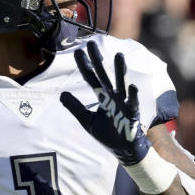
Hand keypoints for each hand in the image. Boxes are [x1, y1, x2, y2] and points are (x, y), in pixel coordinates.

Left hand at [60, 41, 151, 165]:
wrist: (124, 150)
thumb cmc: (108, 134)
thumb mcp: (87, 121)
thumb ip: (76, 107)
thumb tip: (61, 94)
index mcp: (102, 97)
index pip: (91, 78)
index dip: (84, 66)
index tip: (77, 52)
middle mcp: (113, 96)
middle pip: (104, 75)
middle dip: (98, 60)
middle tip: (92, 44)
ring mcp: (123, 103)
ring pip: (121, 84)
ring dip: (120, 71)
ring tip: (119, 56)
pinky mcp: (132, 114)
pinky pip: (133, 103)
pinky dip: (132, 95)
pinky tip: (132, 86)